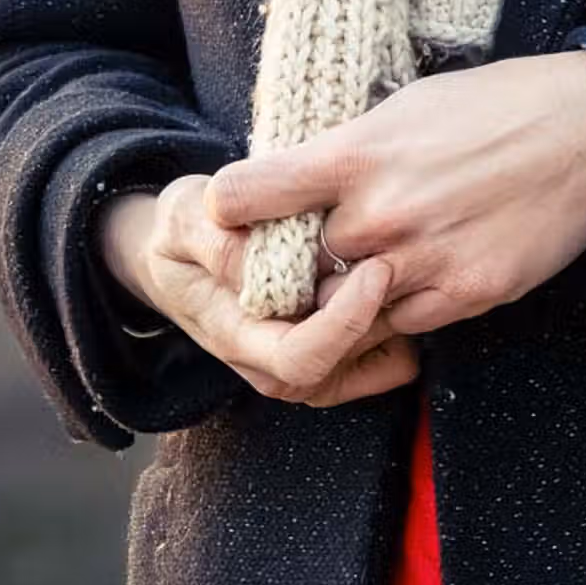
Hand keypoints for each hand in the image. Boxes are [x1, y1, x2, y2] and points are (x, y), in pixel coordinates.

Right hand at [97, 175, 420, 407]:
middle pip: (347, 363)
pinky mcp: (332, 353)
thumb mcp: (185, 218)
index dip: (344, 323)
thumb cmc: (185, 232)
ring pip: (373, 361)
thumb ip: (217, 240)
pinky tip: (403, 281)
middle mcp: (272, 366)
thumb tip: (256, 264)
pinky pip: (387, 358)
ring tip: (406, 261)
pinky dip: (404, 324)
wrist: (179, 253)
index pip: (302, 358)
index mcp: (237, 338)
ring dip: (397, 317)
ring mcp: (305, 364)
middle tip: (402, 256)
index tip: (375, 270)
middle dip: (381, 315)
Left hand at [202, 49, 585, 349]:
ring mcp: (422, 262)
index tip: (237, 211)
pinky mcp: (465, 296)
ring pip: (344, 309)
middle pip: (295, 267)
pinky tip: (416, 277)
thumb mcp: (407, 105)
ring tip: (370, 265)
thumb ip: (348, 150)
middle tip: (312, 250)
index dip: (232, 208)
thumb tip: (301, 179)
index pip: (245, 195)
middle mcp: (379, 214)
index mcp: (355, 154)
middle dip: (300, 262)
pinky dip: (398, 310)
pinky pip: (402, 326)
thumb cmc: (498, 104)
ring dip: (347, 295)